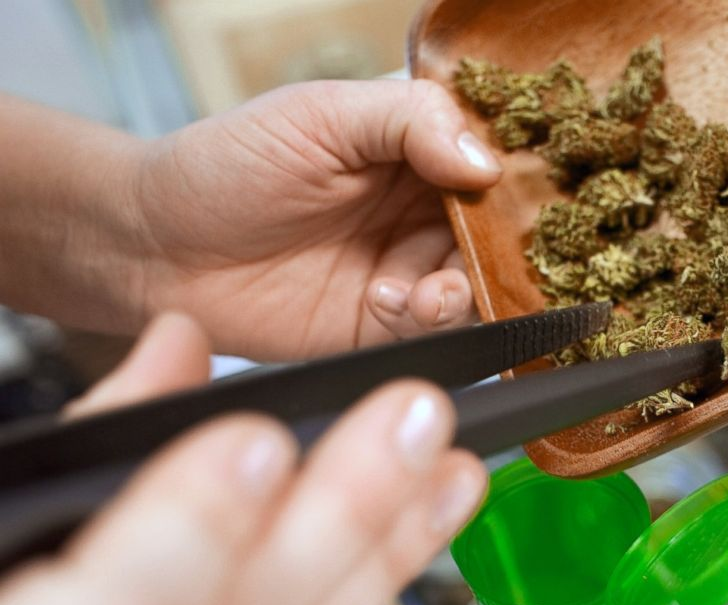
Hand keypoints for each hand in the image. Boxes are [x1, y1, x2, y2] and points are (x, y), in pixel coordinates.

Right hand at [0, 314, 487, 604]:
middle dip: (338, 520)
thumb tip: (178, 345)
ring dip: (381, 558)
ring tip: (454, 476)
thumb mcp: (5, 515)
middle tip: (413, 423)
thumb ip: (83, 446)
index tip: (254, 446)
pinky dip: (358, 604)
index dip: (190, 537)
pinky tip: (416, 540)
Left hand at [133, 80, 500, 359]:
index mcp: (417, 149)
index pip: (495, 160)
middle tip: (478, 258)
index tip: (532, 199)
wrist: (160, 246)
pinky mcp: (386, 325)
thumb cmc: (229, 163)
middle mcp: (421, 211)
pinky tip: (391, 304)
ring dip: (467, 292)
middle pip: (498, 234)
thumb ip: (409, 122)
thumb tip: (486, 161)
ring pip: (477, 286)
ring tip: (428, 294)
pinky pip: (437, 331)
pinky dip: (432, 323)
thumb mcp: (320, 114)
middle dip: (498, 251)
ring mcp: (407, 269)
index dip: (518, 180)